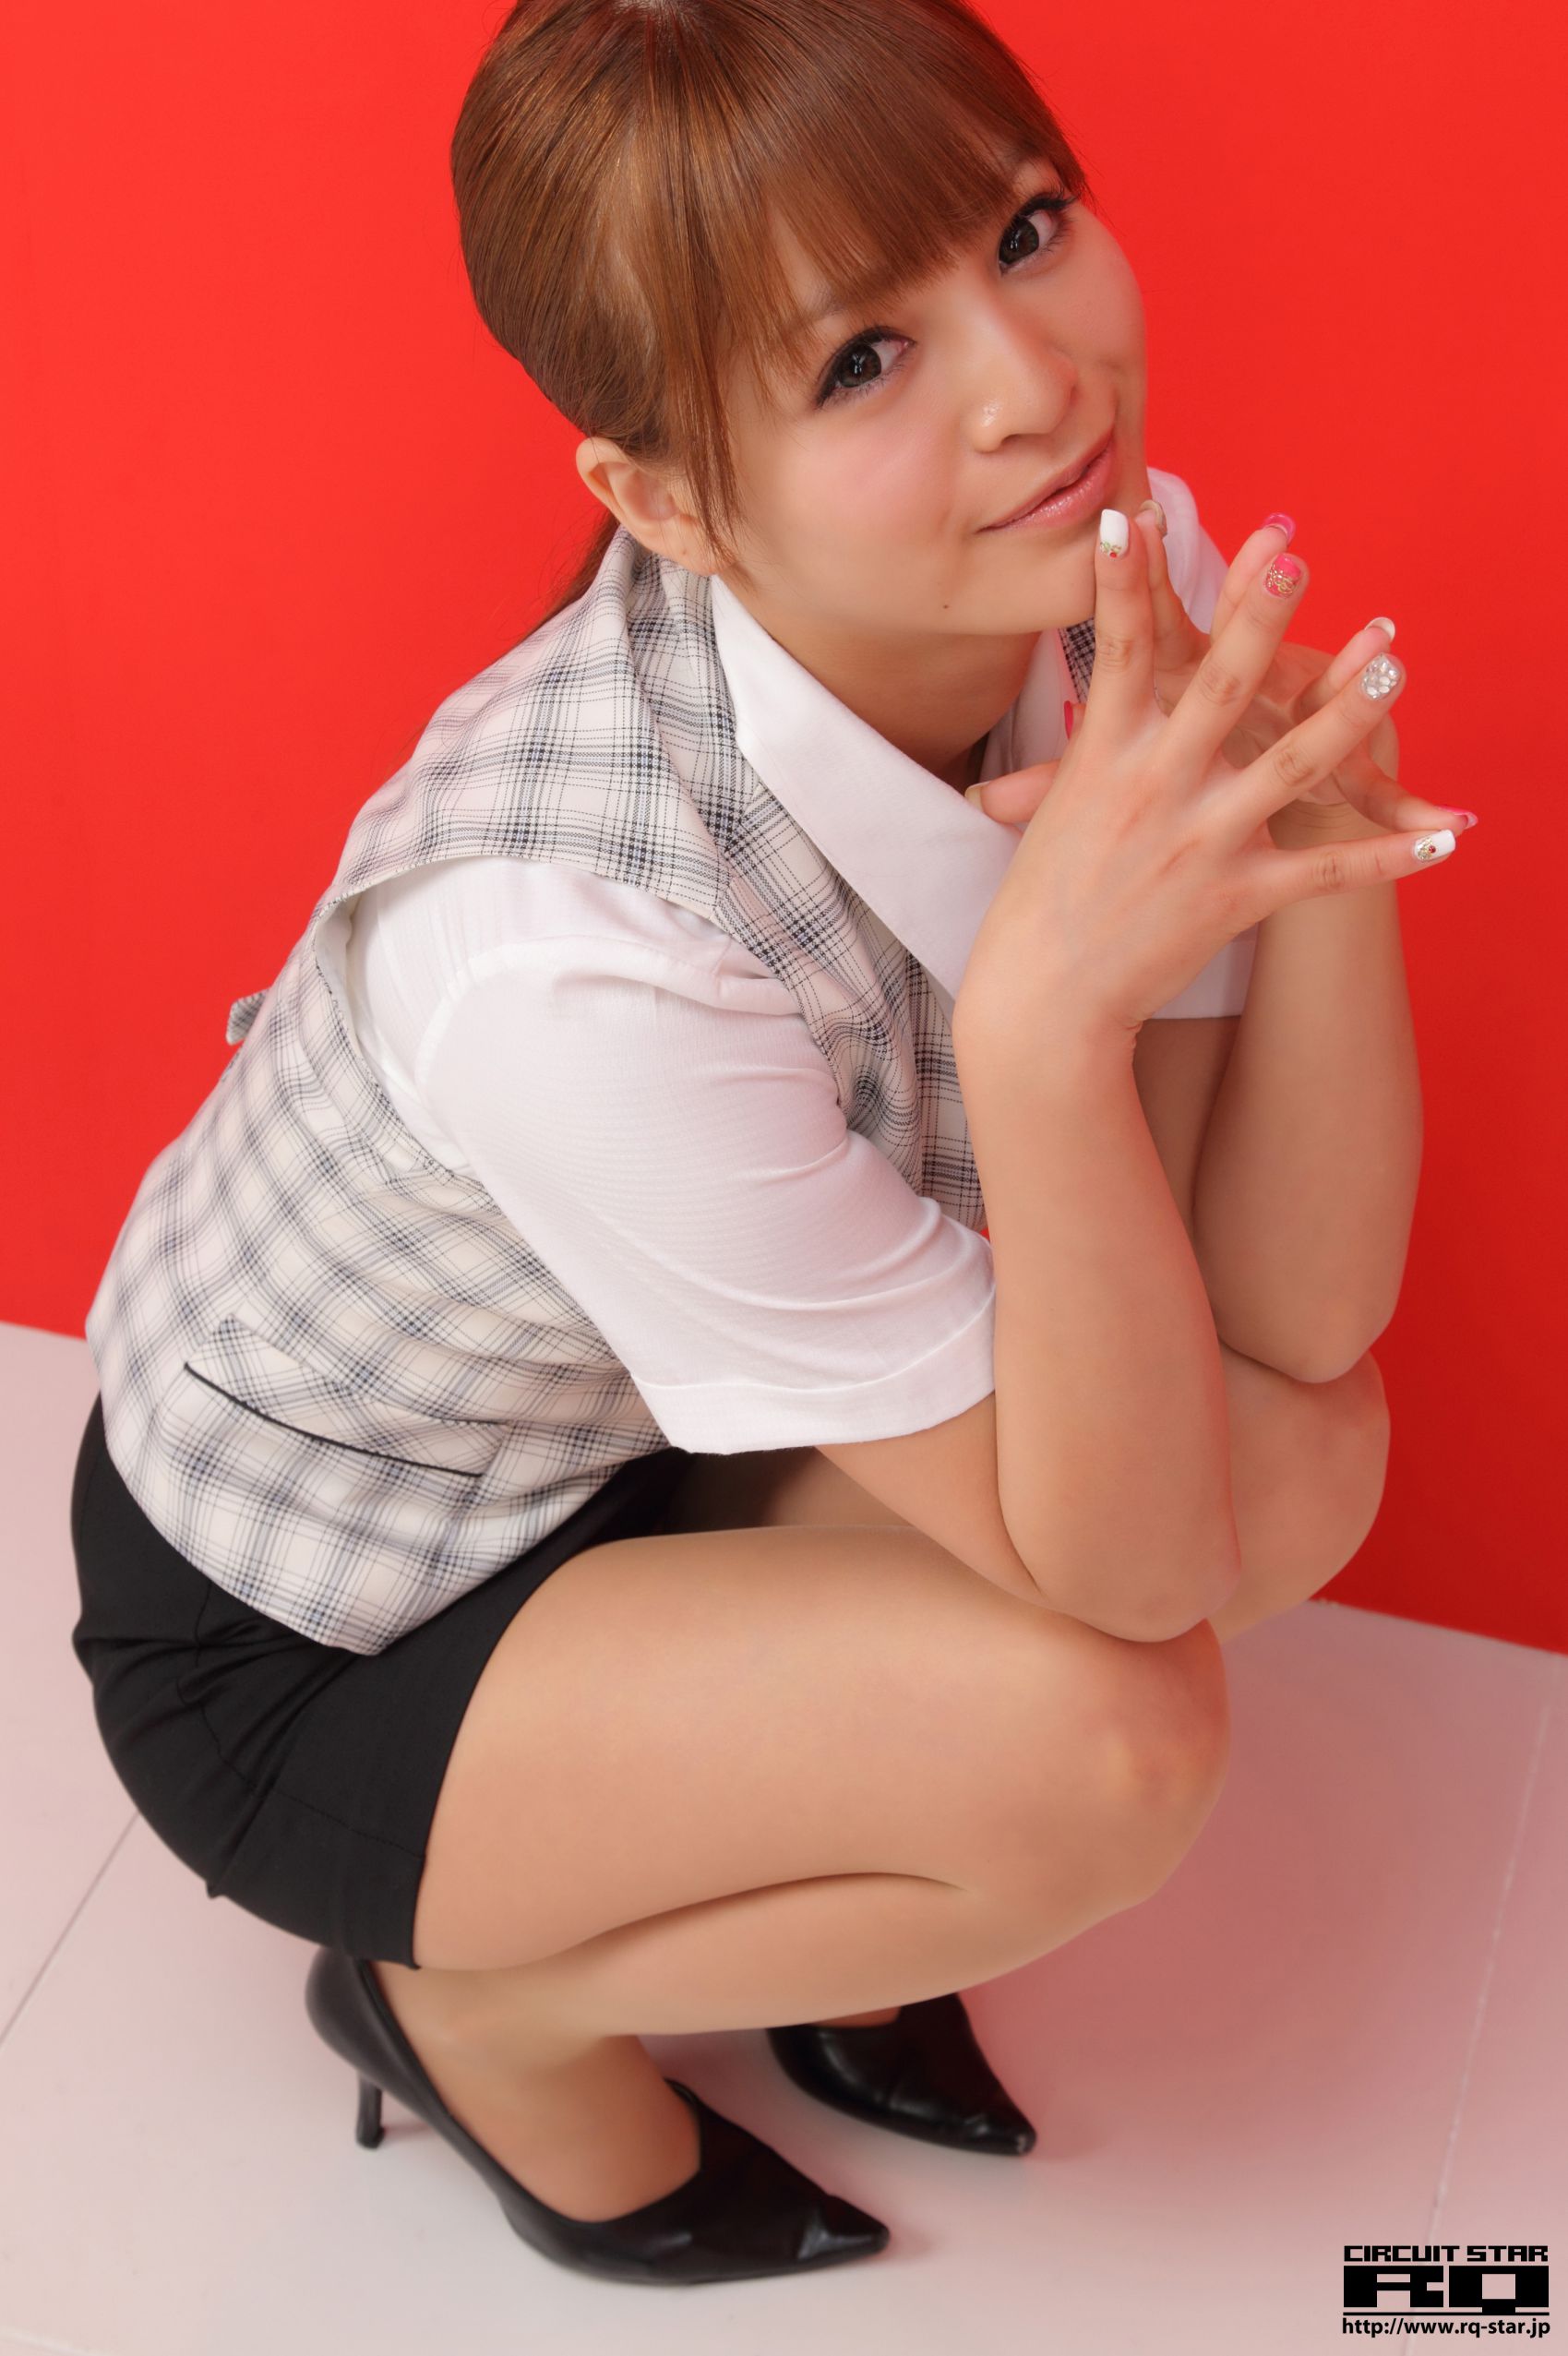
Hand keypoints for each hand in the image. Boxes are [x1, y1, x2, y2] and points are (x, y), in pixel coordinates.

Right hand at [956, 501, 1464, 1046]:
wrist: (1044, 996)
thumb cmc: (1042, 902)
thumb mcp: (1049, 819)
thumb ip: (1057, 774)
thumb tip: (1004, 763)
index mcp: (1104, 757)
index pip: (1115, 651)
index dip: (1124, 582)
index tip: (1134, 512)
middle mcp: (1155, 788)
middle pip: (1218, 687)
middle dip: (1258, 618)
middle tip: (1295, 556)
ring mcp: (1201, 841)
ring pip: (1291, 766)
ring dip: (1349, 713)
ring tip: (1394, 663)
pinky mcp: (1236, 897)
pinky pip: (1328, 871)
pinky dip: (1390, 857)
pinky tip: (1447, 837)